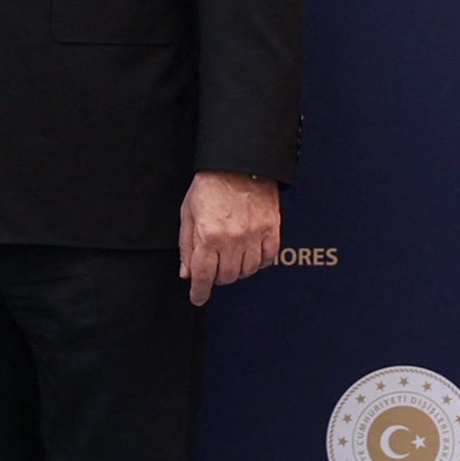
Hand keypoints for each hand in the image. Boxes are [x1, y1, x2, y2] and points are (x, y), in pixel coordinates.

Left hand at [178, 171, 280, 307]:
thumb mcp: (189, 213)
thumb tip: (188, 273)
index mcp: (209, 234)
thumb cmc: (211, 184)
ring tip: (231, 257)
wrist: (239, 162)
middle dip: (217, 276)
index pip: (204, 276)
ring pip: (247, 271)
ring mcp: (255, 235)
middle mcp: (233, 238)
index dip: (200, 292)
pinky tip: (250, 254)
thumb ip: (187, 246)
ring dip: (237, 270)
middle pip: (227, 276)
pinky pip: (268, 258)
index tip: (198, 298)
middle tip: (214, 266)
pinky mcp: (272, 229)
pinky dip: (259, 262)